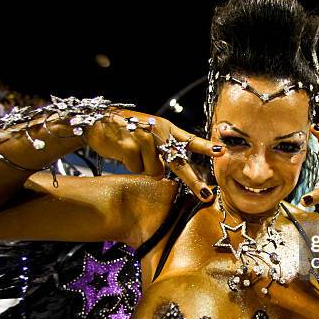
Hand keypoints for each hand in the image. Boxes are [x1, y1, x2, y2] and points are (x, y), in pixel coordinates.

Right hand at [85, 109, 224, 201]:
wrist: (97, 123)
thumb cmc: (125, 130)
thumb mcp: (148, 132)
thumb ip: (162, 150)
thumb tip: (165, 174)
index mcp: (166, 128)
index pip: (190, 139)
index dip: (206, 147)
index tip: (222, 151)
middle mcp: (159, 132)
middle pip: (180, 163)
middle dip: (193, 181)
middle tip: (205, 196)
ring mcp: (146, 138)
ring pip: (155, 171)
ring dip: (143, 167)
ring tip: (131, 152)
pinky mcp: (132, 146)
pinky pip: (138, 170)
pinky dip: (131, 166)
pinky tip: (122, 152)